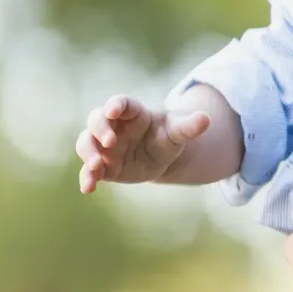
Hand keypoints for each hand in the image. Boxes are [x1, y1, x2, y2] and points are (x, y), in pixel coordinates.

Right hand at [75, 94, 210, 192]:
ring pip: (86, 143)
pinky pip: (88, 170)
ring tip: (96, 165)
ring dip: (88, 153)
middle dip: (99, 129)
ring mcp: (104, 146)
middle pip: (96, 119)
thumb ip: (190, 126)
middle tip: (110, 141)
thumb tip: (207, 120)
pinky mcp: (103, 166)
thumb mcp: (180, 131)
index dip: (115, 105)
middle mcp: (114, 126)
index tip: (113, 110)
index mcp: (133, 112)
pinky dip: (86, 177)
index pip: (121, 103)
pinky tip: (88, 188)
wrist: (162, 158)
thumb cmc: (169, 136)